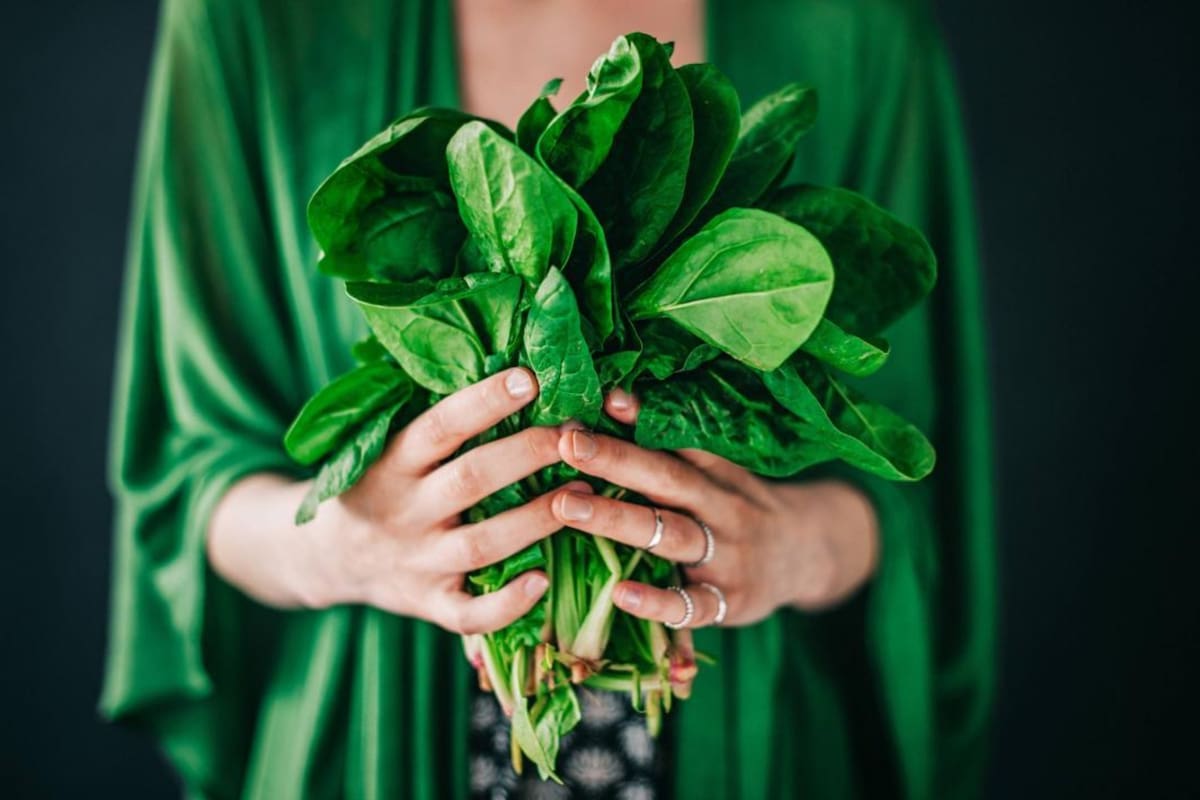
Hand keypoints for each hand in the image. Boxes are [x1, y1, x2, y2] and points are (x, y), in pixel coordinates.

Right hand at [298, 367, 583, 633]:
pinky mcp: (429, 604)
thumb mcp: (387, 447)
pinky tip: (544, 581)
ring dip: (537, 519)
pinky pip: (470, 614)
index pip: (439, 426)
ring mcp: (417, 562)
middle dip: (528, 453)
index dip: (485, 401)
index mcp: (391, 462)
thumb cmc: (380, 485)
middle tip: (577, 433)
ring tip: (585, 493)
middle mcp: (404, 511)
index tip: (531, 377)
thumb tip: (509, 365)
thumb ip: (437, 421)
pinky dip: (507, 603)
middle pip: (471, 479)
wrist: (327, 556)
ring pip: (482, 544)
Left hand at [548, 389, 879, 627]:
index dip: (640, 419)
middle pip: (667, 480)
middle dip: (615, 460)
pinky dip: (657, 602)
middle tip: (567, 444)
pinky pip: (691, 606)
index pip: (677, 441)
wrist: (807, 557)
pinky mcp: (728, 603)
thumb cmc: (738, 508)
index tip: (600, 399)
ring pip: (671, 536)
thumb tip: (611, 398)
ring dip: (617, 519)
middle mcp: (722, 508)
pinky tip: (620, 594)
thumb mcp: (716, 473)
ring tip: (566, 505)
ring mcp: (727, 557)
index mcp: (716, 473)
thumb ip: (667, 445)